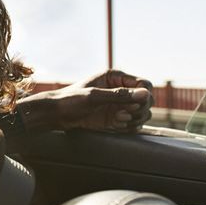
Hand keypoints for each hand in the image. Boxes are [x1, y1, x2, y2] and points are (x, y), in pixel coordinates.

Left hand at [17, 70, 153, 132]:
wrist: (57, 114)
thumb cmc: (71, 100)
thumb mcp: (94, 96)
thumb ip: (119, 95)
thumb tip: (145, 94)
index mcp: (116, 78)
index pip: (144, 84)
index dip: (145, 95)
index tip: (134, 104)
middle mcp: (121, 90)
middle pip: (147, 100)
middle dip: (140, 109)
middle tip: (124, 115)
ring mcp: (120, 105)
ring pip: (143, 113)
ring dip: (135, 119)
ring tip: (118, 120)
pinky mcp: (117, 118)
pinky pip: (134, 124)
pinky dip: (129, 127)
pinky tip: (116, 125)